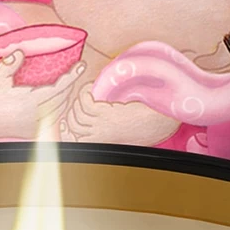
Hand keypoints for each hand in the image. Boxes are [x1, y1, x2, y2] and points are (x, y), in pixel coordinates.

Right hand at [0, 52, 84, 141]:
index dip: (72, 76)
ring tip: (64, 85)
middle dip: (69, 86)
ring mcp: (27, 126)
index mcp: (27, 103)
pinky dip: (53, 112)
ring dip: (62, 99)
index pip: (59, 88)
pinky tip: (51, 104)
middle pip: (61, 100)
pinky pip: (45, 122)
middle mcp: (31, 118)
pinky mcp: (21, 132)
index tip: (82, 65)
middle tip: (73, 71)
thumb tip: (20, 52)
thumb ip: (9, 66)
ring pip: (55, 112)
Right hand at [62, 84, 179, 145]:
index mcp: (102, 142)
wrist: (159, 123)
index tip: (70, 117)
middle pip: (73, 124)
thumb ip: (110, 130)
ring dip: (80, 100)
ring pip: (77, 113)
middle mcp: (98, 136)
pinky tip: (91, 87)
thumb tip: (96, 119)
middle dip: (74, 110)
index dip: (70, 127)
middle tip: (82, 99)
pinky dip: (85, 93)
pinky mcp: (106, 114)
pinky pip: (85, 103)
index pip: (76, 138)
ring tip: (88, 91)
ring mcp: (101, 126)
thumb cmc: (145, 127)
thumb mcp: (124, 134)